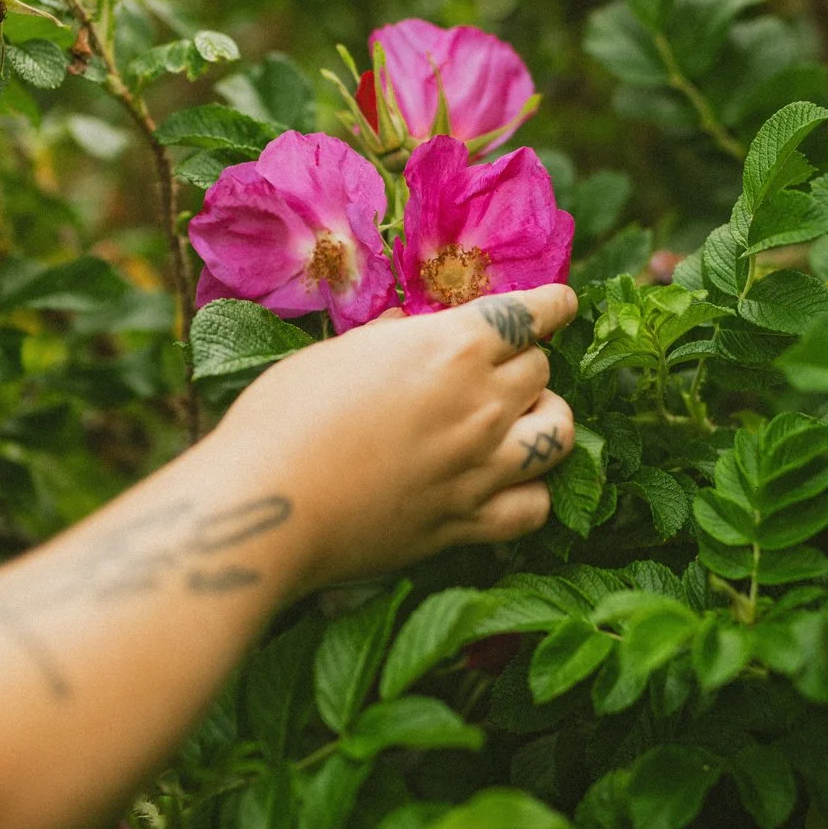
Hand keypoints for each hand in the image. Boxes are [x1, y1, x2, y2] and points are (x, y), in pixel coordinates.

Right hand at [199, 284, 578, 592]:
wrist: (265, 507)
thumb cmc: (282, 418)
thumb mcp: (335, 353)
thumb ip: (388, 338)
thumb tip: (411, 326)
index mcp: (450, 347)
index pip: (531, 315)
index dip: (553, 306)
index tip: (562, 304)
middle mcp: (480, 403)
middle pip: (542, 370)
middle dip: (526, 361)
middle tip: (501, 368)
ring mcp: (481, 468)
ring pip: (560, 432)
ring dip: (547, 418)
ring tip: (524, 419)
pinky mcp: (468, 524)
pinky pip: (535, 505)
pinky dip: (532, 490)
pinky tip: (512, 483)